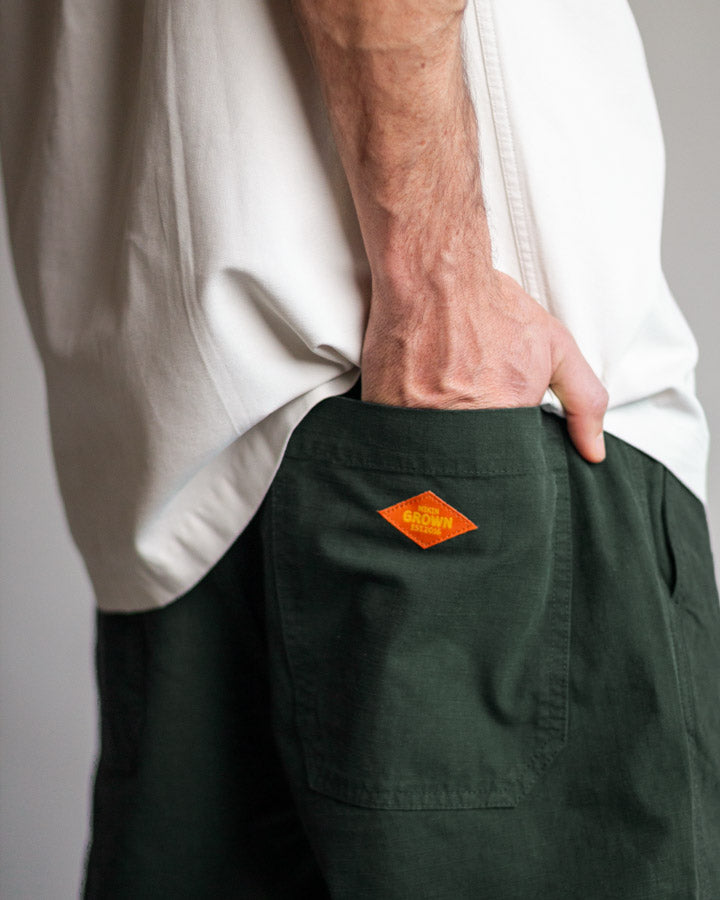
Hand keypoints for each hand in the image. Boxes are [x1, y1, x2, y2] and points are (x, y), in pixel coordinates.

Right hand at [360, 269, 608, 462]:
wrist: (434, 275)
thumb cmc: (492, 307)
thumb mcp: (556, 348)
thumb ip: (584, 402)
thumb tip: (593, 452)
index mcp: (506, 418)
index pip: (508, 466)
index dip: (503, 453)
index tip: (495, 429)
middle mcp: (460, 425)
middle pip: (467, 468)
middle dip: (469, 454)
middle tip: (465, 409)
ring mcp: (416, 421)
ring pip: (430, 461)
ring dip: (435, 448)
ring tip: (439, 404)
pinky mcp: (382, 411)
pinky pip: (394, 442)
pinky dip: (403, 435)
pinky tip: (412, 405)